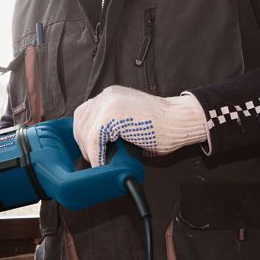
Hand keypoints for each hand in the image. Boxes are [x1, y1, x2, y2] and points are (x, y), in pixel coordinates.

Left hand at [73, 85, 208, 166]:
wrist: (180, 121)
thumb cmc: (162, 127)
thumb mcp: (130, 122)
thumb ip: (112, 128)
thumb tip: (96, 148)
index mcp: (111, 95)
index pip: (84, 114)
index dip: (83, 134)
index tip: (90, 151)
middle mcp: (107, 95)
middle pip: (80, 121)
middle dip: (84, 144)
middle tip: (95, 159)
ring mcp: (109, 103)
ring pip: (84, 132)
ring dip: (90, 151)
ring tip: (101, 163)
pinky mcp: (112, 115)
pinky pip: (93, 140)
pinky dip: (96, 155)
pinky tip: (104, 164)